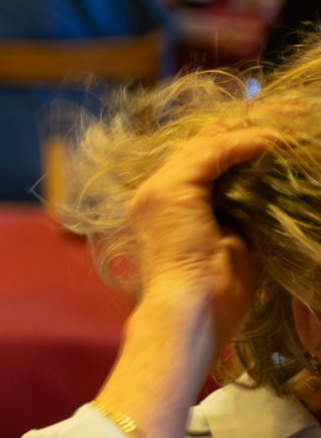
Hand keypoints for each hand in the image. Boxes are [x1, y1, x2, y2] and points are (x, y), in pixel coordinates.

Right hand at [94, 123, 283, 437]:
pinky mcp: (173, 189)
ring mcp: (157, 190)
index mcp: (160, 210)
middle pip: (199, 147)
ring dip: (251, 134)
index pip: (195, 164)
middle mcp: (151, 195)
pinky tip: (276, 141)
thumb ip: (234, 216)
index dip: (232, 148)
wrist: (187, 312)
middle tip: (284, 125)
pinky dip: (248, 143)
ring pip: (207, 144)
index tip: (270, 142)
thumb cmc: (211, 295)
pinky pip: (216, 152)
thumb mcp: (229, 244)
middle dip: (243, 133)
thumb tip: (260, 194)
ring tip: (287, 129)